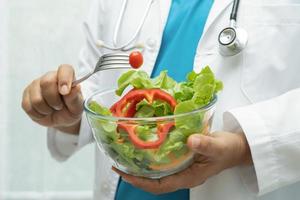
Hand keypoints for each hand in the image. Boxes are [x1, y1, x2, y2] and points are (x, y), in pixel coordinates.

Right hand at [21, 64, 82, 133]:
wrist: (62, 119)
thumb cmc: (71, 109)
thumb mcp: (77, 106)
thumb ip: (75, 97)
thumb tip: (75, 87)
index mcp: (65, 76)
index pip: (65, 69)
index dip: (64, 79)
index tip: (65, 92)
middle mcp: (49, 77)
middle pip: (46, 82)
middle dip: (54, 100)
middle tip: (59, 106)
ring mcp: (36, 85)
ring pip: (37, 99)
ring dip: (47, 109)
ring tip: (52, 109)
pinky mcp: (26, 95)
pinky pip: (29, 107)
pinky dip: (39, 114)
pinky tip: (44, 112)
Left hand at [112, 131, 252, 193]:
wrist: (235, 148)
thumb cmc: (228, 149)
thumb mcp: (219, 146)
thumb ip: (206, 144)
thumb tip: (190, 141)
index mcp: (189, 176)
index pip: (160, 185)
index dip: (141, 181)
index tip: (125, 173)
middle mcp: (183, 175)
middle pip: (155, 183)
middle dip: (135, 177)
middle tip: (119, 167)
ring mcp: (182, 169)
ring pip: (157, 175)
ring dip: (141, 170)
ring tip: (126, 161)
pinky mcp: (183, 161)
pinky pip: (163, 165)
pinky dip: (151, 162)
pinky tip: (145, 153)